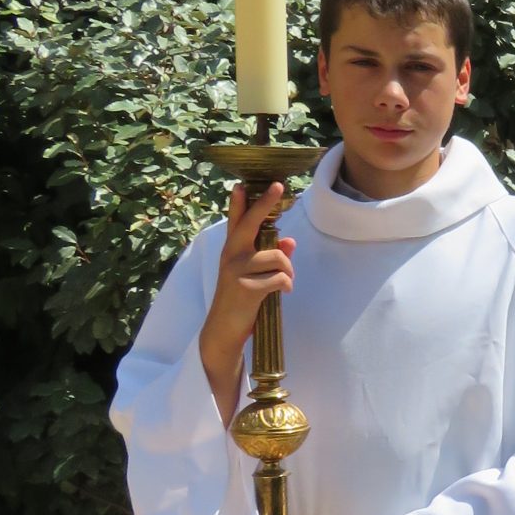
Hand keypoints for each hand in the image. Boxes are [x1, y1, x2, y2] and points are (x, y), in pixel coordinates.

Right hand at [199, 183, 293, 422]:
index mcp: (231, 251)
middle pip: (249, 223)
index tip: (242, 184)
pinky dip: (287, 285)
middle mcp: (230, 255)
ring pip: (277, 256)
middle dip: (264, 204)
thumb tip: (289, 240)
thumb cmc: (241, 300)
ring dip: (288, 270)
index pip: (235, 221)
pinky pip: (280, 278)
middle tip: (277, 186)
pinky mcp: (246, 287)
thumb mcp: (254, 275)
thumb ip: (271, 256)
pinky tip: (282, 293)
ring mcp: (236, 270)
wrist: (224, 330)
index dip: (239, 202)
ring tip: (284, 282)